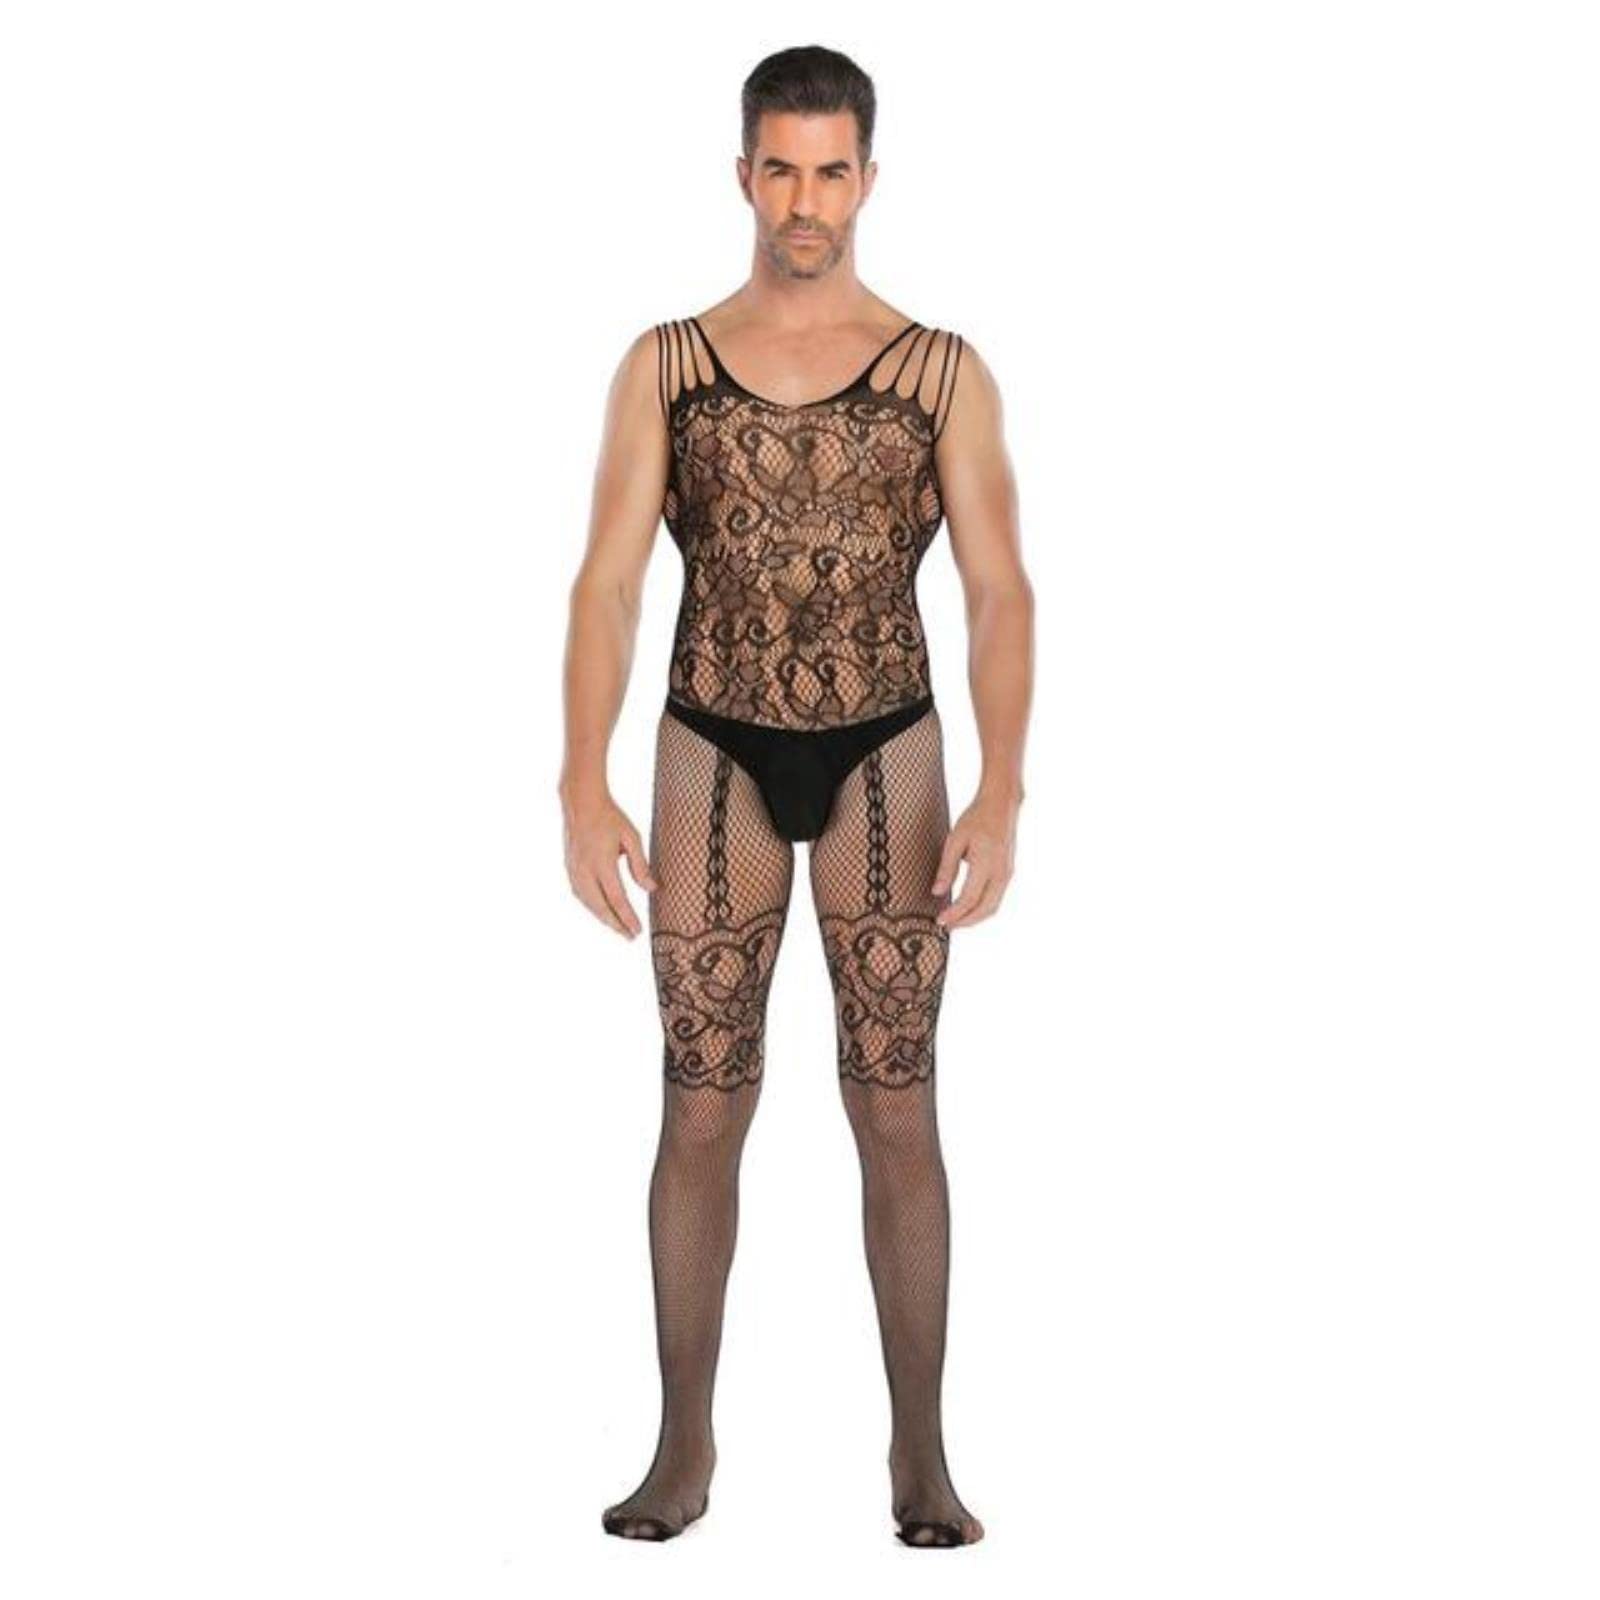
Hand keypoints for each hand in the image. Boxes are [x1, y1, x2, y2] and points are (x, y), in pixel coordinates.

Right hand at [562, 786, 657, 939]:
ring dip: (603, 918)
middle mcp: (585, 870)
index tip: (638, 932)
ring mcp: (574, 870)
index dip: (628, 918)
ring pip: (588, 904)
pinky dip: (592, 907)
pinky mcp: (569, 868)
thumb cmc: (610, 817)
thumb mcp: (632, 837)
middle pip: (601, 907)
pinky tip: (601, 910)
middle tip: (630, 937)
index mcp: (602, 863)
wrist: (581, 802)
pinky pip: (580, 895)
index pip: (618, 899)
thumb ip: (640, 865)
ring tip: (618, 927)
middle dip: (616, 925)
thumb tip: (651, 889)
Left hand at [932, 790, 1019, 928]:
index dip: (954, 914)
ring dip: (974, 918)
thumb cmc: (977, 818)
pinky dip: (982, 908)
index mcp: (986, 863)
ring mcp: (1007, 874)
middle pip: (984, 909)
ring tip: (956, 920)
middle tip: (947, 926)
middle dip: (965, 922)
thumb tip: (937, 892)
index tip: (940, 920)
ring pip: (993, 907)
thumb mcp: (955, 840)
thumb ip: (947, 868)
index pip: (969, 899)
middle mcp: (1001, 873)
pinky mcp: (1008, 874)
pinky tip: (968, 907)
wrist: (1001, 806)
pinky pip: (996, 898)